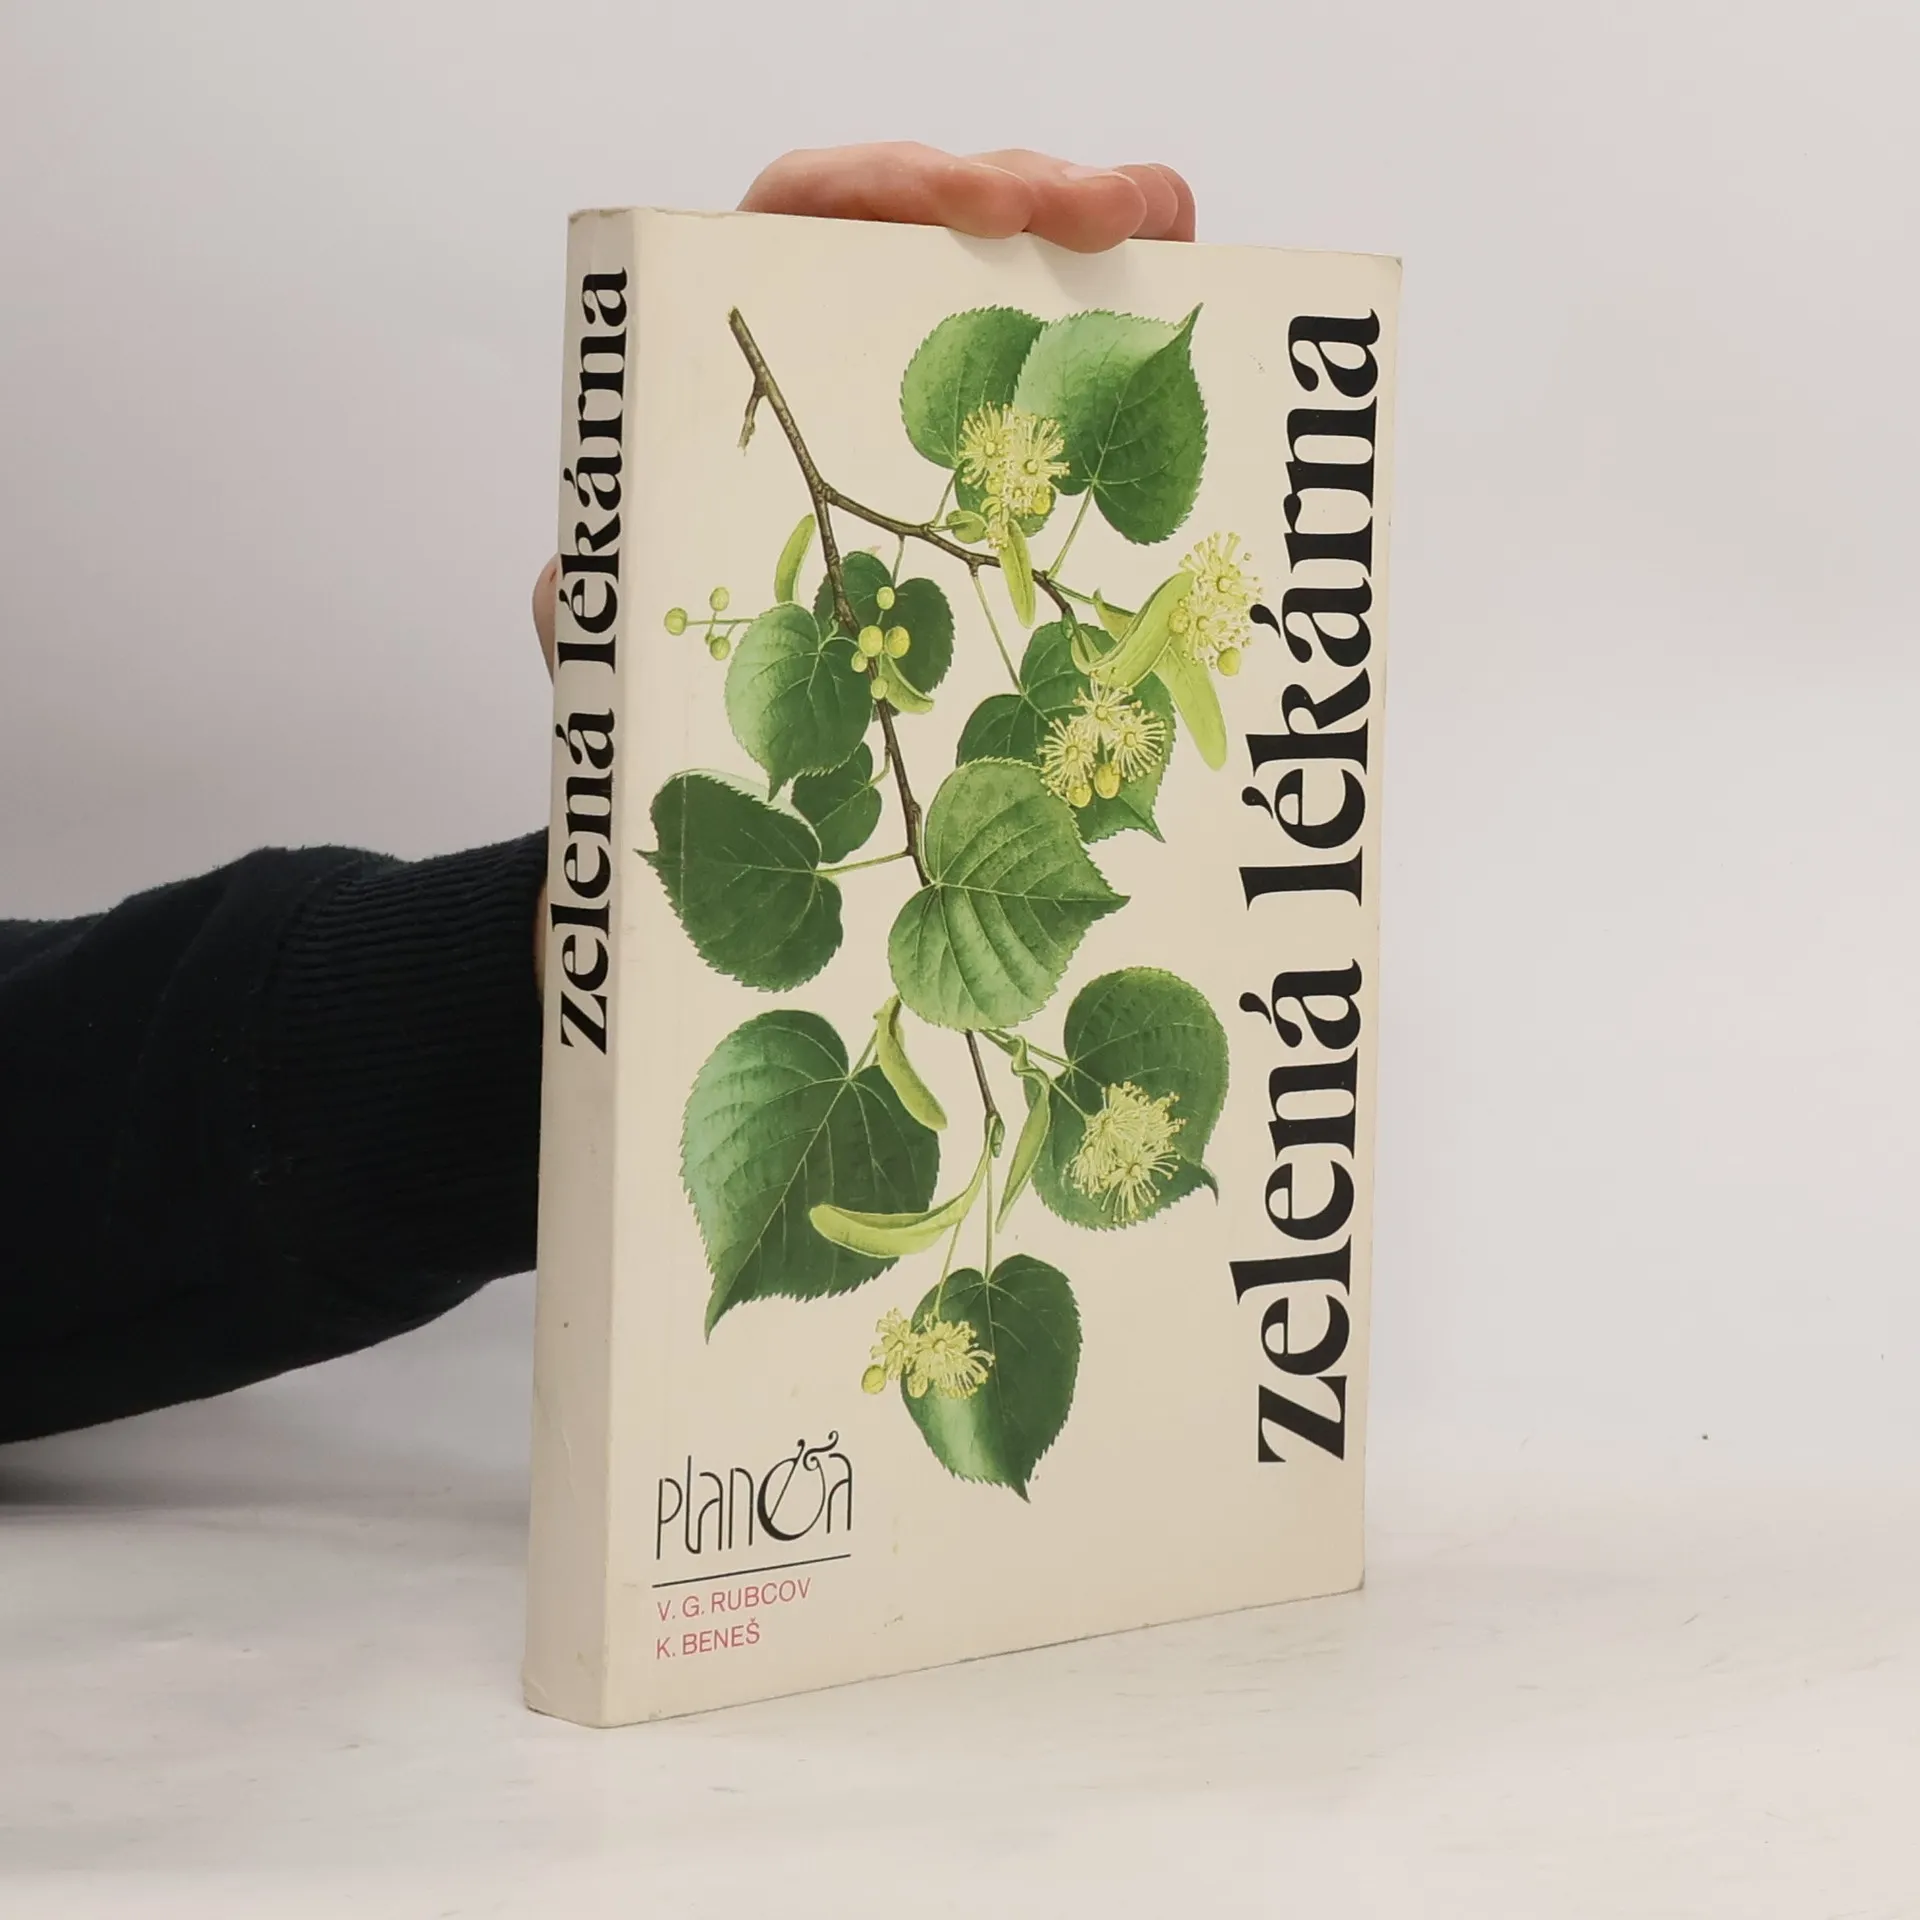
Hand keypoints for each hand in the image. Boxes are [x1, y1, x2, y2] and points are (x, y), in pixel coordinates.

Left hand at [530, 142, 1196, 983]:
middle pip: (922, 214)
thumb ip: (593, 593)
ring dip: (1088, 223)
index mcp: (732, 348)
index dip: (880, 186)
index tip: (968, 206)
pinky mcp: (980, 443)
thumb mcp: (614, 628)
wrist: (727, 751)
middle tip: (1109, 213)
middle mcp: (826, 342)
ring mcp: (911, 388)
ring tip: (1166, 221)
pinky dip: (1112, 316)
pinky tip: (1177, 288)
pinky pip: (1050, 354)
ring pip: (1002, 263)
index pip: (796, 217)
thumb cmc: (663, 677)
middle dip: (1019, 191)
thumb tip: (576, 590)